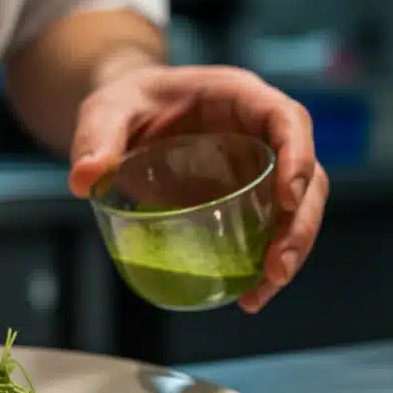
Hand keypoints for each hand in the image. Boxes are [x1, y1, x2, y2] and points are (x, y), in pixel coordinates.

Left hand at [68, 65, 327, 312]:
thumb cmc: (123, 102)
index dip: (298, 156)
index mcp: (238, 96)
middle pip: (308, 174)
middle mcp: (259, 131)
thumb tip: (85, 179)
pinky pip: (269, 227)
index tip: (287, 198)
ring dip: (289, 251)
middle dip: (300, 224)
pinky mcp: (245, 196)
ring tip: (259, 294)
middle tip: (276, 269)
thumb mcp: (105, 110)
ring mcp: (257, 166)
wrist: (124, 116)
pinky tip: (246, 295)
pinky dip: (262, 261)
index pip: (287, 119)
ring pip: (297, 208)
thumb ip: (96, 137)